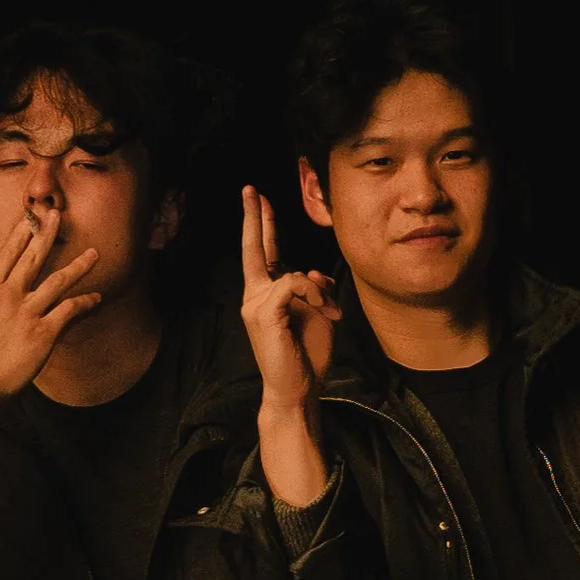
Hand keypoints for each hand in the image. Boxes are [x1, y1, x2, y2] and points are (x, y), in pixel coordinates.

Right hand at [0, 211, 101, 402]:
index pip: (5, 255)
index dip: (19, 234)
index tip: (28, 217)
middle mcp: (8, 296)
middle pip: (32, 257)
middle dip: (46, 233)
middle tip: (56, 214)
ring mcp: (27, 312)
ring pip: (58, 281)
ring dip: (79, 266)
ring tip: (94, 254)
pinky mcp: (43, 332)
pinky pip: (69, 311)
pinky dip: (85, 303)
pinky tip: (96, 298)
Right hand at [239, 187, 338, 405]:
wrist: (296, 390)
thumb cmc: (306, 356)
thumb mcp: (318, 313)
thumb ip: (315, 288)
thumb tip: (313, 273)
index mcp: (266, 295)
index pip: (262, 254)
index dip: (262, 225)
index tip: (258, 200)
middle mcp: (254, 296)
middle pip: (254, 249)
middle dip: (254, 217)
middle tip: (250, 190)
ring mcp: (255, 304)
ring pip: (294, 273)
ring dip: (320, 292)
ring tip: (330, 314)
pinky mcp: (264, 312)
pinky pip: (295, 284)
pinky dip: (314, 294)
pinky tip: (324, 311)